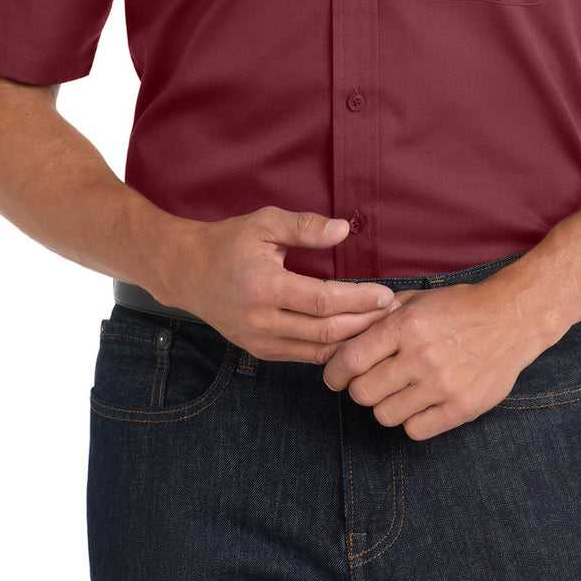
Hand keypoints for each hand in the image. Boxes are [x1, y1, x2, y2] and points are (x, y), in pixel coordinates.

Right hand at [161, 206, 396, 362]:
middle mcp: (261, 320)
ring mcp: (259, 341)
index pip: (323, 301)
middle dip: (365, 323)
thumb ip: (305, 227)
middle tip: (393, 312)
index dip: (359, 300)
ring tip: (382, 326)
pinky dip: (333, 349)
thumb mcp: (265, 223)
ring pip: (318, 351)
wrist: (187, 272)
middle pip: (326, 331)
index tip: (386, 294)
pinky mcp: (260, 351)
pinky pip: (305, 357)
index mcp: (263, 286)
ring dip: (354, 340)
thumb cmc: (228, 242)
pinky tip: (355, 337)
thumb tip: (344, 229)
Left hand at [322, 280, 542, 440]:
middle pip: (362, 393)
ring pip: (385, 415)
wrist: (512, 318)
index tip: (336, 377)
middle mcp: (422, 356)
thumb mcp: (417, 299)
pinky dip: (412, 420)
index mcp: (406, 325)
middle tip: (371, 382)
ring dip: (386, 406)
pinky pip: (415, 430)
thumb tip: (342, 336)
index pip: (350, 360)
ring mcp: (443, 385)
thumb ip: (380, 317)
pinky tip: (421, 403)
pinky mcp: (462, 408)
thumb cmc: (460, 307)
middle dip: (360, 389)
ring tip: (400, 392)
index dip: (334, 373)